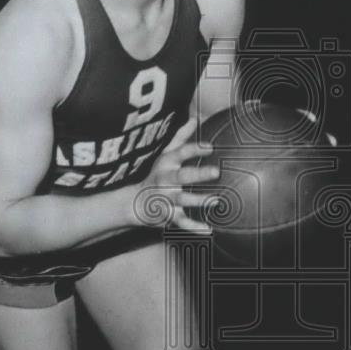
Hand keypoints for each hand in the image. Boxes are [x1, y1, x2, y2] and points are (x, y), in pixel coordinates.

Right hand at [133, 117, 218, 233]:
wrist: (134, 203)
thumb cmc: (156, 175)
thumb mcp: (165, 155)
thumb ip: (180, 137)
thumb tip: (194, 119)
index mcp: (167, 164)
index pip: (181, 153)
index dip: (195, 149)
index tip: (211, 147)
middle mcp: (165, 180)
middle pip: (181, 176)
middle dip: (198, 174)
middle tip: (216, 171)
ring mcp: (166, 199)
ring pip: (182, 200)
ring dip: (198, 201)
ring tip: (216, 201)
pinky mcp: (168, 216)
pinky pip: (181, 222)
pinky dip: (193, 228)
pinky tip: (208, 230)